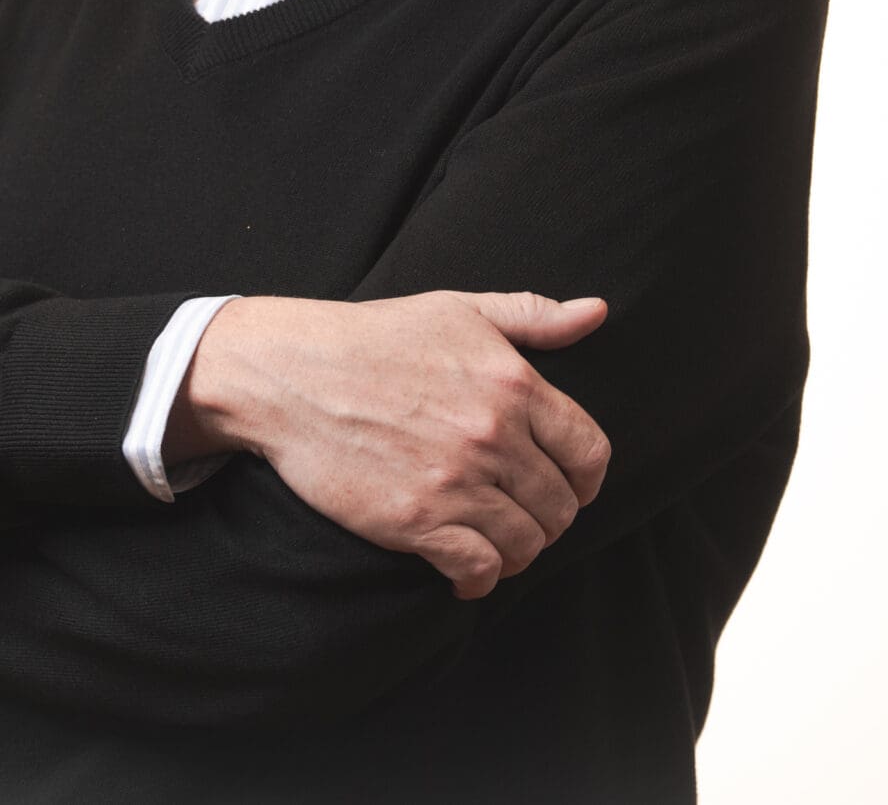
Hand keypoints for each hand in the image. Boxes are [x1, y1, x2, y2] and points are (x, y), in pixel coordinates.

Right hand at [169, 291, 612, 598]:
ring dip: (518, 550)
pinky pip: (477, 568)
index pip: (589, 452)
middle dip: (550, 517)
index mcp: (513, 383)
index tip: (572, 487)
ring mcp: (455, 482)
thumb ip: (533, 316)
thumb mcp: (458, 309)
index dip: (587, 479)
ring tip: (498, 543)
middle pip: (560, 505)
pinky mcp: (413, 521)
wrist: (290, 373)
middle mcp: (492, 436)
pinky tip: (468, 571)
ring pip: (526, 543)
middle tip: (524, 516)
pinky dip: (480, 577)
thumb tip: (597, 313)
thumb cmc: (374, 337)